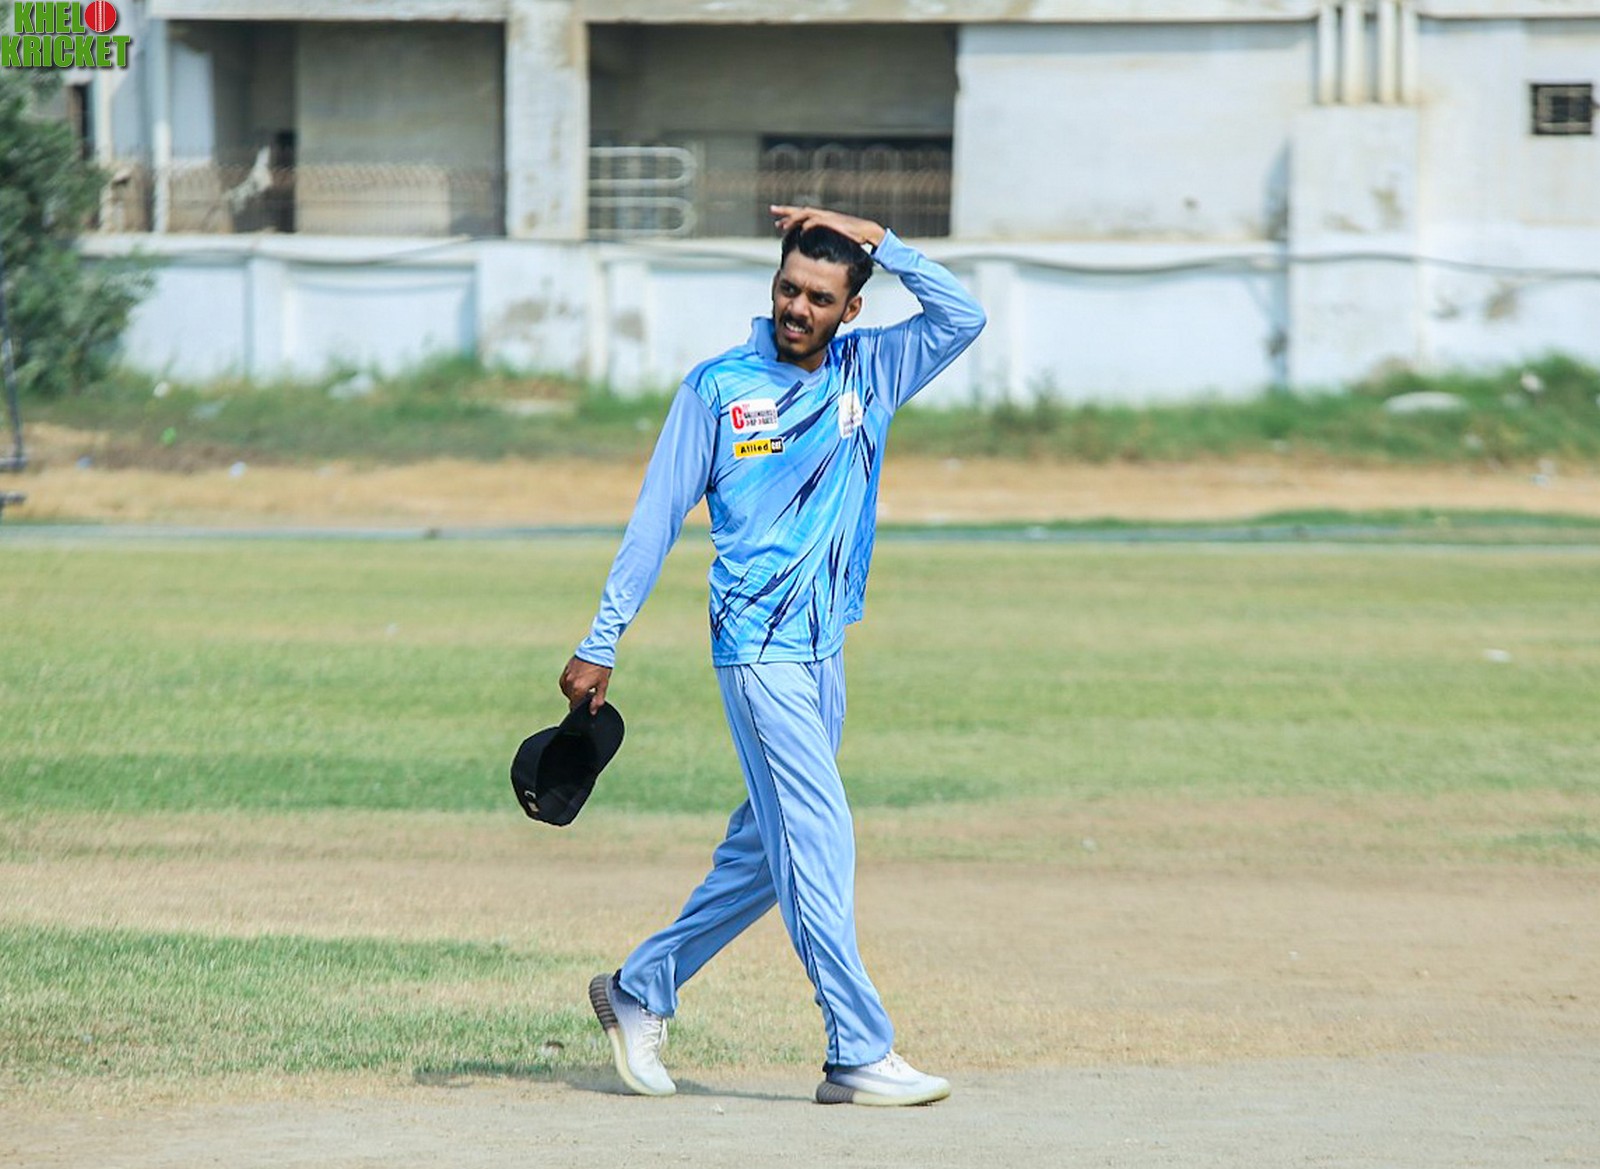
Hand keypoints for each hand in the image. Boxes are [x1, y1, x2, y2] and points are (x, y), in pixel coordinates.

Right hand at [559, 656, 611, 713]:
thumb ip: (597, 700)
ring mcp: (566, 676)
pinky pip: (564, 682)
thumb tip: (592, 712)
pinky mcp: (566, 669)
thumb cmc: (601, 667)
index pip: (574, 705)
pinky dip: (569, 684)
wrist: (597, 649)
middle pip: (571, 698)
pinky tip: (578, 680)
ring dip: (573, 691)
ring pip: (566, 690)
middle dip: (579, 698)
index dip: (581, 707)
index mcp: (578, 689)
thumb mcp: (603, 685)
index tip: (587, 702)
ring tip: (585, 685)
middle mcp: (570, 683)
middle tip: (590, 692)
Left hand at [770, 204, 885, 250]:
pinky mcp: (835, 222)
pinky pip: (819, 222)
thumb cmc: (853, 238)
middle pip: (800, 210)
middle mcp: (823, 215)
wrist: (869, 232)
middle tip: (771, 210)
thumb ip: (823, 240)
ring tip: (782, 225)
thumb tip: (813, 249)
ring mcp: (829, 217)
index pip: (802, 215)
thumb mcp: (834, 239)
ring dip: (794, 219)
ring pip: (806, 214)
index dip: (789, 216)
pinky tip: (801, 230)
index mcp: (822, 218)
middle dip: (785, 211)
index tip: (777, 221)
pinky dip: (809, 225)